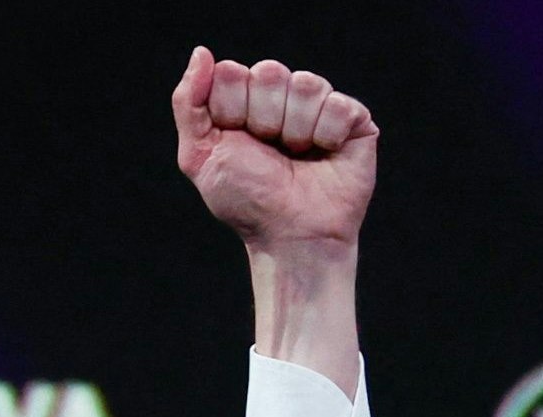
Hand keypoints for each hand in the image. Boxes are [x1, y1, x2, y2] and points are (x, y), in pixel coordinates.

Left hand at [171, 47, 376, 255]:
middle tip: (269, 151)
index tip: (236, 143)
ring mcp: (318, 106)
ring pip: (305, 84)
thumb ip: (188, 103)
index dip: (231, 111)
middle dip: (262, 120)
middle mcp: (281, 97)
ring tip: (296, 156)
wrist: (290, 235)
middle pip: (268, 72)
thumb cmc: (245, 201)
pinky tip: (324, 154)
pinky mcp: (354, 119)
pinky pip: (338, 104)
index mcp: (242, 100)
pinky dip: (326, 136)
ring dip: (294, 131)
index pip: (231, 72)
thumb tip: (201, 53)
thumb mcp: (199, 155)